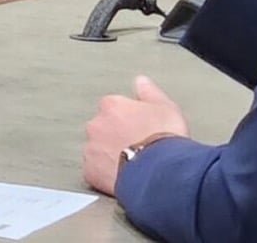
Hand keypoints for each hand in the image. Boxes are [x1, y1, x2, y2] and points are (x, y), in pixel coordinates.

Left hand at [82, 76, 189, 194]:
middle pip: (103, 128)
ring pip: (97, 149)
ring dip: (109, 154)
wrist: (161, 172)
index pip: (113, 107)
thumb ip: (149, 92)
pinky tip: (124, 176)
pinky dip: (105, 173)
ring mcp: (91, 149)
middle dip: (116, 136)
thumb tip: (141, 82)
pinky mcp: (90, 172)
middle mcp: (96, 125)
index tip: (139, 128)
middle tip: (137, 146)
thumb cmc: (164, 140)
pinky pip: (95, 171)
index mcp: (112, 105)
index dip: (129, 118)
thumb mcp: (166, 108)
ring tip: (132, 164)